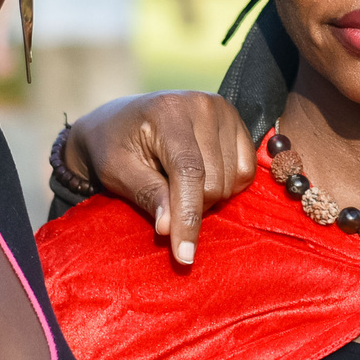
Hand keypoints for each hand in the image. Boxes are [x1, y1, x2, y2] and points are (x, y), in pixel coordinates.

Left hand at [63, 92, 256, 265]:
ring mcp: (224, 110)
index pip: (189, 172)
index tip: (183, 255)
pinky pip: (246, 170)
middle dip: (191, 206)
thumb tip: (170, 229)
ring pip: (232, 180)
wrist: (118, 121)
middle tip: (165, 200)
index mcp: (168, 111)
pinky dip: (228, 185)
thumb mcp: (118, 173)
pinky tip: (203, 178)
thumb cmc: (113, 147)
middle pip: (214, 181)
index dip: (188, 216)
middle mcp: (202, 104)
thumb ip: (148, 195)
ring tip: (178, 185)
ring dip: (208, 197)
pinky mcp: (236, 121)